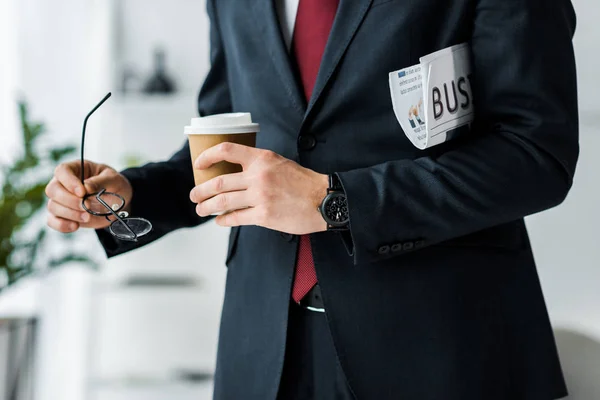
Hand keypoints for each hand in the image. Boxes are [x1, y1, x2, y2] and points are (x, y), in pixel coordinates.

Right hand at [45, 160, 132, 232]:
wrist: (118, 203)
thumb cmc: (114, 185)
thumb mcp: (114, 179)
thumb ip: (101, 182)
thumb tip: (86, 187)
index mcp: (76, 169)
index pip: (62, 171)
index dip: (69, 181)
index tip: (82, 192)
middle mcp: (64, 183)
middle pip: (52, 190)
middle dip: (69, 200)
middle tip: (87, 206)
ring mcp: (62, 200)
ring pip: (52, 206)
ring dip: (70, 214)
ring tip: (87, 217)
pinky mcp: (64, 215)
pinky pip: (53, 221)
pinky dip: (62, 225)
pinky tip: (75, 226)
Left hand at [189, 143, 328, 234]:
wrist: (324, 200)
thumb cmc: (304, 182)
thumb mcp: (280, 163)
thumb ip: (258, 166)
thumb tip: (235, 174)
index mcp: (262, 158)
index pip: (227, 150)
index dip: (208, 156)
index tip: (199, 165)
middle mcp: (259, 176)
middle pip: (219, 182)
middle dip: (201, 190)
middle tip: (194, 195)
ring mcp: (261, 196)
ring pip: (223, 201)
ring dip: (207, 207)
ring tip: (200, 210)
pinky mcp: (264, 216)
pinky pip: (236, 218)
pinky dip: (224, 220)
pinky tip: (220, 221)